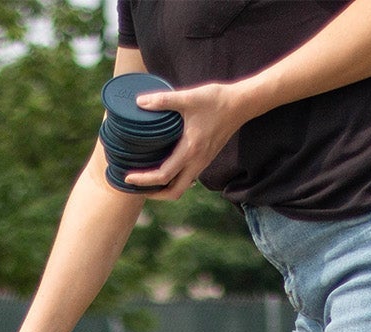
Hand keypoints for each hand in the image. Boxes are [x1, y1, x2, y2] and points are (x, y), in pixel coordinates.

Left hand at [121, 80, 258, 200]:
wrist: (242, 104)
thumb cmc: (216, 100)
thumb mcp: (189, 97)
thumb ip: (163, 100)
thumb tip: (139, 102)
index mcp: (190, 150)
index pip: (163, 176)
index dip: (144, 180)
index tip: (128, 177)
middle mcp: (197, 162)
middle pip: (173, 192)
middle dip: (153, 194)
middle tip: (136, 186)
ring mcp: (203, 163)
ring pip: (181, 188)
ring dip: (164, 189)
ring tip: (147, 182)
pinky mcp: (206, 160)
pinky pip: (188, 178)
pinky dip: (174, 181)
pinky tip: (164, 170)